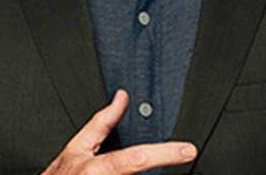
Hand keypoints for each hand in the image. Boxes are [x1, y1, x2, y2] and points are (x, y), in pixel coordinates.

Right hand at [41, 89, 197, 173]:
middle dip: (159, 160)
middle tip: (180, 156)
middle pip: (138, 174)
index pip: (135, 158)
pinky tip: (133, 174)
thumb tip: (121, 98)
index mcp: (97, 169)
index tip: (187, 150)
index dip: (164, 154)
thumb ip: (102, 123)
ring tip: (142, 162)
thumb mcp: (78, 147)